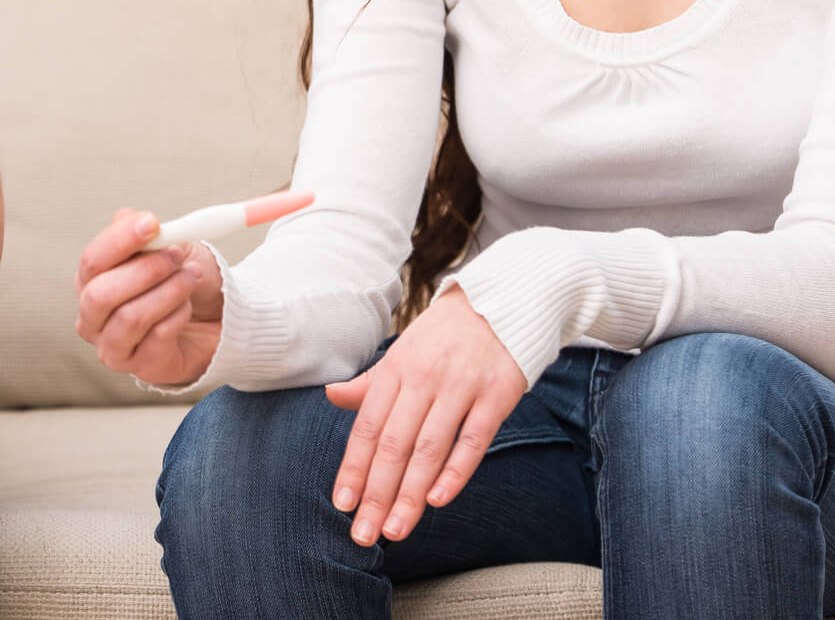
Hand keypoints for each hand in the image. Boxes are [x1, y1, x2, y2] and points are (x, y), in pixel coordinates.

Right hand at [74, 206, 223, 387]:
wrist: (215, 318)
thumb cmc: (182, 279)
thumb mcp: (169, 247)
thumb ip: (147, 234)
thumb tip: (127, 216)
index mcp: (91, 281)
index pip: (92, 261)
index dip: (120, 240)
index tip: (152, 223)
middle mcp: (92, 317)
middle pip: (100, 294)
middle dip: (144, 270)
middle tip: (175, 255)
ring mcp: (113, 346)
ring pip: (130, 318)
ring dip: (167, 291)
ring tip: (191, 277)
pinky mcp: (141, 367)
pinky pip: (157, 338)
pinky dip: (178, 315)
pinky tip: (188, 306)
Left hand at [323, 284, 524, 545]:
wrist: (502, 300)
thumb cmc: (444, 335)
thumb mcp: (402, 353)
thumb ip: (370, 383)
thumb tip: (331, 396)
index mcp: (396, 371)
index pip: (367, 428)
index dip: (353, 468)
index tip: (342, 505)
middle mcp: (424, 380)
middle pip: (394, 445)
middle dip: (377, 494)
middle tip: (364, 534)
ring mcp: (460, 387)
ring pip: (429, 448)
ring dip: (410, 494)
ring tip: (395, 530)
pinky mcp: (496, 395)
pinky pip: (473, 440)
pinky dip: (456, 471)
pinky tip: (438, 500)